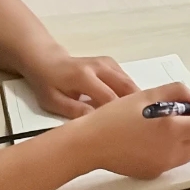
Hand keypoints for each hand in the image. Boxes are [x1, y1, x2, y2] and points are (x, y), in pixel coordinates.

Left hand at [23, 51, 140, 118]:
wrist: (47, 61)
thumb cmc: (48, 84)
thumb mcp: (54, 101)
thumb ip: (75, 111)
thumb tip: (95, 122)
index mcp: (84, 76)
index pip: (109, 97)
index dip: (119, 114)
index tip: (125, 128)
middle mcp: (100, 66)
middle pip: (126, 87)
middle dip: (136, 105)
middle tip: (142, 124)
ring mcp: (108, 63)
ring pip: (129, 83)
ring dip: (137, 99)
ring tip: (140, 117)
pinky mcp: (112, 63)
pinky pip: (126, 80)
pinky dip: (132, 93)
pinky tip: (132, 107)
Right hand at [79, 82, 189, 179]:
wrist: (91, 144)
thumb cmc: (115, 116)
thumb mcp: (146, 95)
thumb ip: (176, 92)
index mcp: (172, 130)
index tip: (185, 108)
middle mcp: (172, 151)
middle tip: (175, 115)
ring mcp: (163, 165)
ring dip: (186, 139)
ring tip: (162, 127)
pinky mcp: (153, 173)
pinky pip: (173, 161)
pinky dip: (171, 150)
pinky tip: (150, 140)